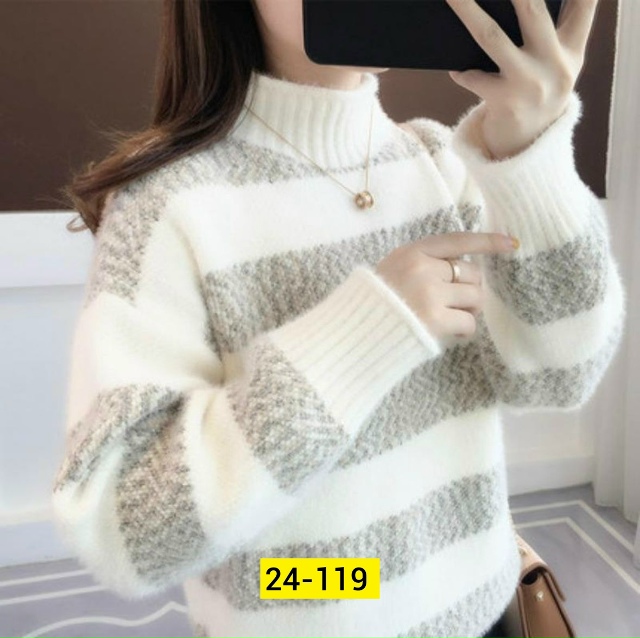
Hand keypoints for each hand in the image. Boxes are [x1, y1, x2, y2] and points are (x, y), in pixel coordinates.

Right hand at [374, 232, 516, 340]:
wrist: (354, 332)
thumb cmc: (374, 303)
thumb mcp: (393, 269)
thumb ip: (424, 263)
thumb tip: (465, 270)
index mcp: (412, 252)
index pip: (457, 241)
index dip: (486, 242)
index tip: (511, 243)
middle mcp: (423, 268)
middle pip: (471, 274)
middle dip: (468, 289)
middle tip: (453, 303)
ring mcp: (430, 293)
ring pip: (475, 298)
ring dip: (467, 310)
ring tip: (447, 318)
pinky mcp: (435, 319)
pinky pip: (468, 322)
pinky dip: (462, 329)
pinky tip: (446, 331)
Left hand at [445, 0, 598, 159]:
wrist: (529, 149)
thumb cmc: (537, 95)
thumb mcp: (556, 64)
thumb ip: (552, 31)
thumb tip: (515, 4)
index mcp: (572, 48)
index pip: (584, 3)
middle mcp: (556, 62)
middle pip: (532, 8)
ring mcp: (530, 82)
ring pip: (491, 36)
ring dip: (467, 10)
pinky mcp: (505, 101)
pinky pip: (474, 77)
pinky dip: (463, 72)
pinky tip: (457, 69)